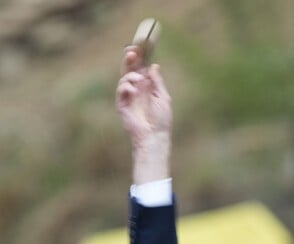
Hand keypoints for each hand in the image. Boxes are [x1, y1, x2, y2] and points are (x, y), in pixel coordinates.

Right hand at [116, 46, 171, 182]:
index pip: (141, 68)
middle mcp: (138, 90)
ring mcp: (129, 97)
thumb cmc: (162, 120)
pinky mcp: (122, 105)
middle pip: (130, 70)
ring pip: (124, 78)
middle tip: (131, 52)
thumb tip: (154, 65)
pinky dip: (126, 86)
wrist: (154, 136)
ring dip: (131, 76)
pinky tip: (133, 90)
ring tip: (139, 81)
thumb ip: (157, 82)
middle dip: (129, 59)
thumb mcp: (163, 97)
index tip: (140, 47)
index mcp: (148, 87)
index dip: (140, 58)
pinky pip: (121, 90)